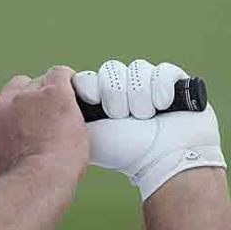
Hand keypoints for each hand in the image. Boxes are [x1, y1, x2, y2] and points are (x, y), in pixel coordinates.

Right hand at [0, 66, 88, 178]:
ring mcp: (28, 97)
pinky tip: (78, 96)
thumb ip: (5, 143)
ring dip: (51, 96)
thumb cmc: (26, 180)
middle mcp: (2, 106)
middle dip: (29, 98)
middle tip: (45, 121)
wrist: (42, 180)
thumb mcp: (0, 161)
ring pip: (41, 82)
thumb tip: (21, 147)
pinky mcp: (54, 93)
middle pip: (14, 86)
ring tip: (64, 119)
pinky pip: (61, 75)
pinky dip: (70, 82)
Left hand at [73, 59, 225, 200]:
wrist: (164, 160)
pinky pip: (163, 70)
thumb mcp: (88, 133)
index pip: (91, 75)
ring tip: (145, 117)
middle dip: (115, 95)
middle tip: (121, 117)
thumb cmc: (125, 152)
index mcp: (103, 102)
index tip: (92, 100)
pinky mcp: (176, 83)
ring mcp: (151, 86)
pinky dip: (161, 89)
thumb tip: (55, 98)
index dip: (91, 85)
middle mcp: (126, 91)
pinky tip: (162, 106)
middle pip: (111, 69)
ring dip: (138, 96)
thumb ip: (69, 114)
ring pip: (136, 69)